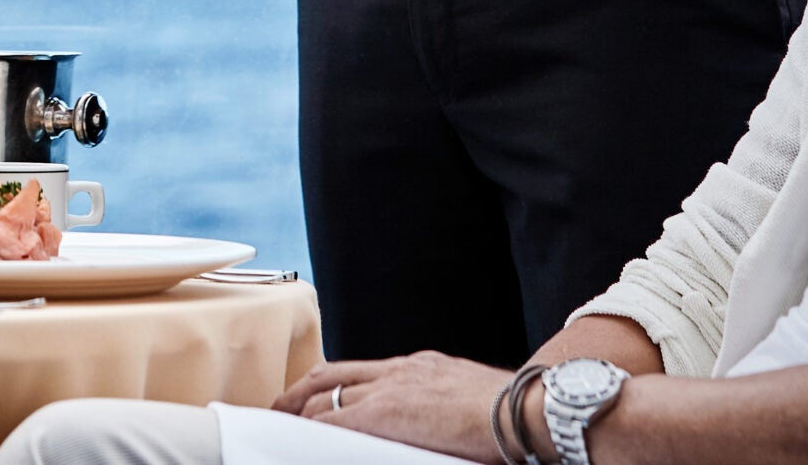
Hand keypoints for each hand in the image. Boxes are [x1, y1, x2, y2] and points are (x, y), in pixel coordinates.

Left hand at [277, 352, 520, 461]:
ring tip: (280, 424)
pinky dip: (313, 429)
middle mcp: (400, 370)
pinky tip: (298, 440)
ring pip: (327, 394)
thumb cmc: (514, 415)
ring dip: (300, 410)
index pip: (364, 371)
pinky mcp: (385, 412)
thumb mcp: (470, 403)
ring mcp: (391, 388)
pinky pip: (335, 419)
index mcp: (421, 367)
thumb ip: (443, 411)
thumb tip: (438, 430)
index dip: (335, 383)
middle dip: (302, 390)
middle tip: (281, 407)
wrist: (526, 410)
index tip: (319, 396)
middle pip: (333, 373)